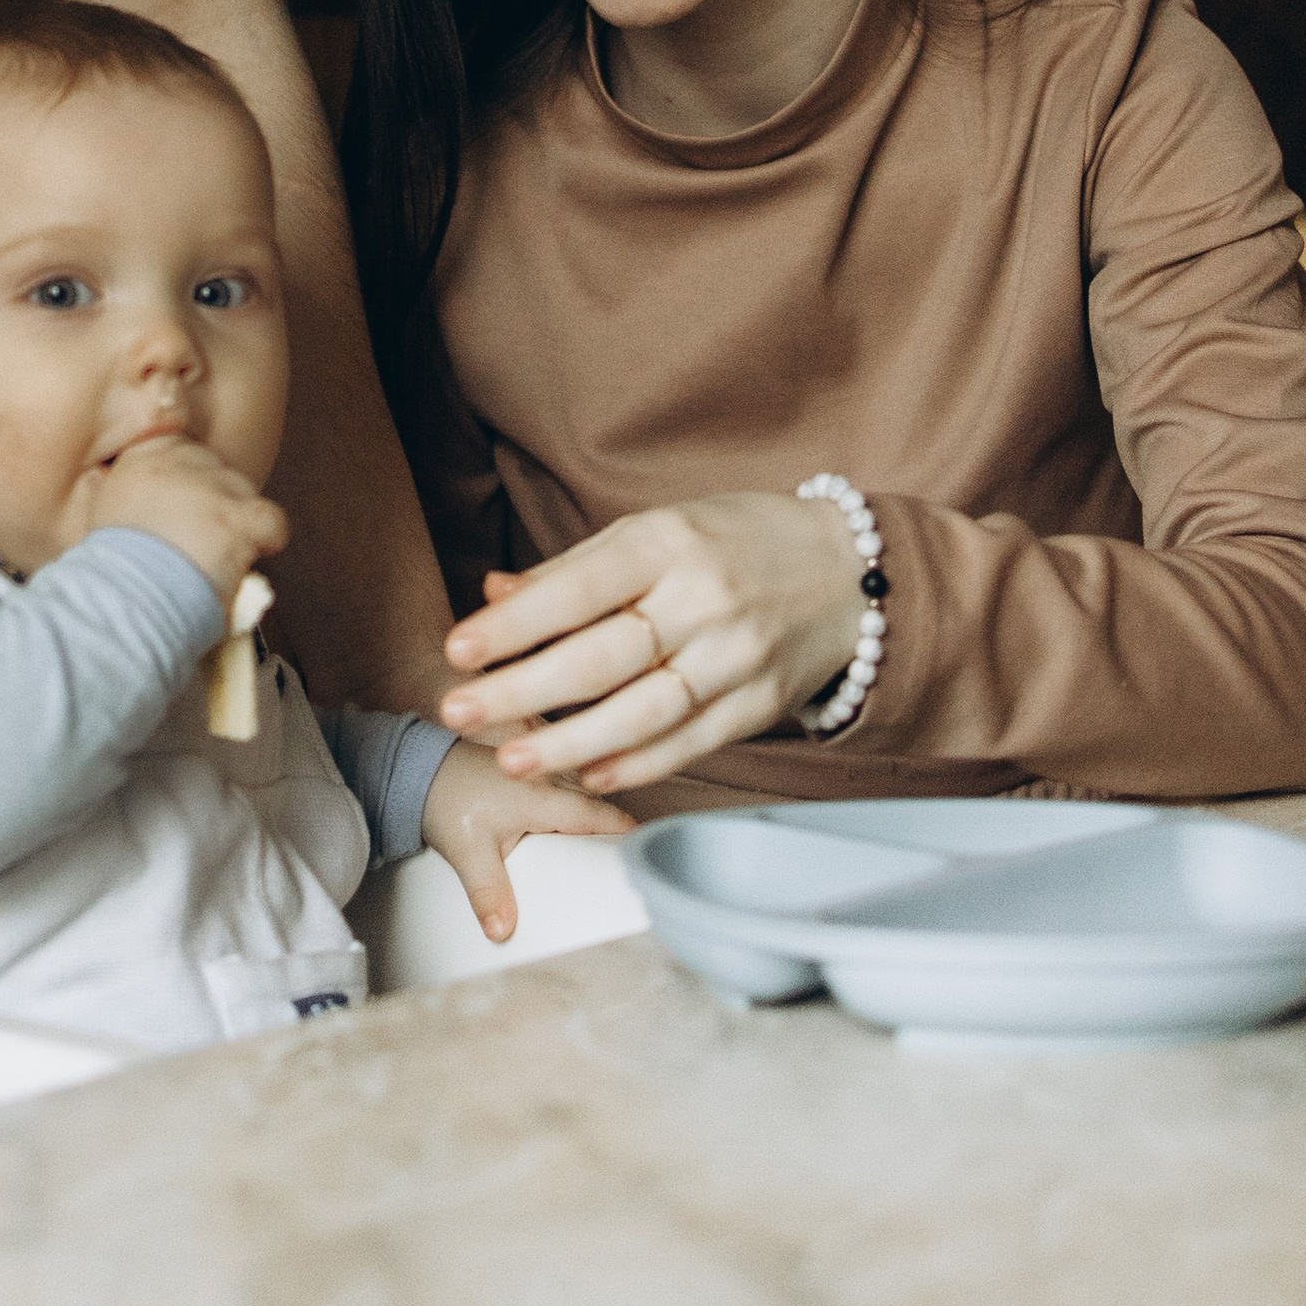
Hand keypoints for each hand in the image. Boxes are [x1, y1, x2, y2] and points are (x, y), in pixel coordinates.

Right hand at [79, 432, 288, 612]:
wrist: (123, 600)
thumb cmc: (105, 569)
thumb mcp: (89, 516)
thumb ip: (103, 490)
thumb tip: (102, 476)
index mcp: (142, 456)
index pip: (181, 448)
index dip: (186, 481)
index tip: (179, 511)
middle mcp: (179, 461)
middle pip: (216, 469)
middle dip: (212, 503)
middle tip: (197, 540)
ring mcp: (212, 488)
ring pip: (243, 492)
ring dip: (236, 522)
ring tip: (216, 558)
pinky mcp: (237, 519)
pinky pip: (271, 521)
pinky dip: (266, 541)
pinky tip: (247, 561)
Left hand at [419, 740, 632, 942]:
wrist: (418, 770)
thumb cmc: (445, 799)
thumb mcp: (466, 850)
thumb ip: (487, 891)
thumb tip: (503, 931)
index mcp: (547, 798)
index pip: (604, 818)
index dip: (631, 838)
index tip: (654, 859)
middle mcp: (555, 783)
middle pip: (602, 813)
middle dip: (620, 841)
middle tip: (637, 875)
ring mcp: (547, 780)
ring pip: (589, 805)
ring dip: (601, 829)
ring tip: (614, 868)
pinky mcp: (536, 783)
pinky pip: (572, 801)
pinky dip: (582, 820)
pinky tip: (580, 847)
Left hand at [435, 494, 863, 790]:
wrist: (848, 572)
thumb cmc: (734, 544)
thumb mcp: (657, 531)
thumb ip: (574, 569)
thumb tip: (492, 596)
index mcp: (669, 542)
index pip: (578, 588)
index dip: (515, 623)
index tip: (457, 649)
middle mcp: (704, 599)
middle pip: (603, 656)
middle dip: (522, 689)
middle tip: (458, 711)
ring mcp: (737, 656)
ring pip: (644, 711)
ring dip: (570, 742)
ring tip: (511, 758)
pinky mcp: (761, 703)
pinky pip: (691, 742)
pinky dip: (636, 763)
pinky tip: (587, 774)